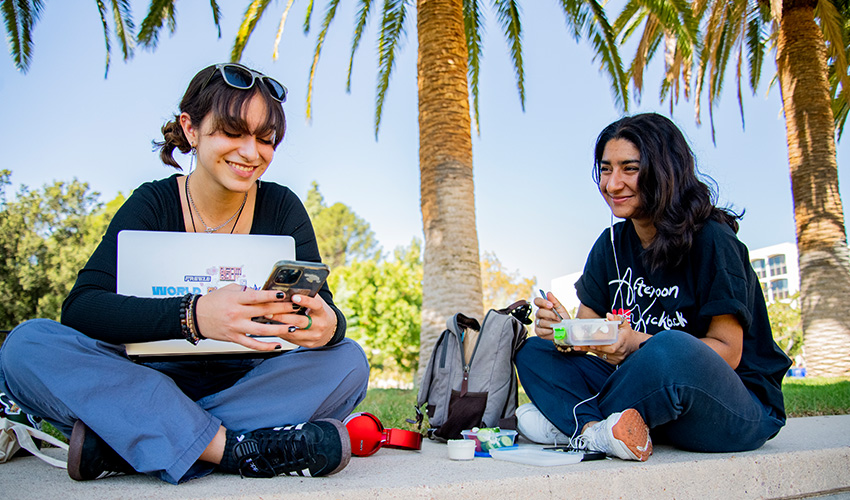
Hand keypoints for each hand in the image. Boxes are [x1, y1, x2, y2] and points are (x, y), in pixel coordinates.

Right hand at [193, 284, 335, 350]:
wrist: (195, 316)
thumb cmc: (213, 301)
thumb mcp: (229, 290)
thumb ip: (246, 290)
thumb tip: (264, 292)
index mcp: (236, 299)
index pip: (257, 297)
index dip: (272, 296)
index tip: (285, 294)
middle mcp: (237, 314)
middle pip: (263, 312)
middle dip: (282, 310)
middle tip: (296, 308)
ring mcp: (236, 327)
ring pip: (261, 330)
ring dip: (279, 329)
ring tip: (293, 327)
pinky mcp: (234, 338)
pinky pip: (252, 344)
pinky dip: (266, 346)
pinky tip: (277, 345)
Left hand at [266, 293, 337, 347]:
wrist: (331, 330)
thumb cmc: (320, 313)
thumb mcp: (318, 303)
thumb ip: (308, 295)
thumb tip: (292, 286)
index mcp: (322, 312)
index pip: (315, 305)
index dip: (305, 301)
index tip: (293, 297)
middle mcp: (319, 325)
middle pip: (300, 321)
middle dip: (283, 316)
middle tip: (269, 312)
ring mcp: (314, 336)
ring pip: (294, 333)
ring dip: (279, 326)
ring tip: (268, 320)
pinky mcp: (308, 344)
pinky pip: (292, 340)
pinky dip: (282, 333)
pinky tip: (273, 328)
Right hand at [532, 292, 569, 340]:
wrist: (566, 331)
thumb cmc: (563, 319)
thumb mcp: (561, 309)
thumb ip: (555, 301)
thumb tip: (548, 293)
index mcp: (543, 307)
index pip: (537, 301)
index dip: (542, 302)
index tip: (551, 305)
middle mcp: (539, 315)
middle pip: (539, 312)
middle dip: (551, 315)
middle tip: (559, 318)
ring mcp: (537, 323)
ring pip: (541, 322)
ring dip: (552, 324)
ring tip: (558, 325)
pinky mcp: (538, 332)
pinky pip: (540, 331)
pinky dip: (548, 331)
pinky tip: (553, 331)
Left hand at [574, 313, 650, 363]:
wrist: (634, 345)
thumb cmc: (627, 333)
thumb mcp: (624, 324)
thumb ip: (616, 318)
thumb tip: (608, 315)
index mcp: (622, 342)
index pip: (612, 348)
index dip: (602, 347)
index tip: (592, 344)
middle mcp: (620, 352)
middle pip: (603, 352)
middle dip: (590, 348)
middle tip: (579, 345)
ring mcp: (617, 358)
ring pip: (601, 355)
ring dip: (589, 351)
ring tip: (578, 347)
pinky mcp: (613, 362)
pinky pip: (602, 357)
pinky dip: (594, 352)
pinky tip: (585, 349)